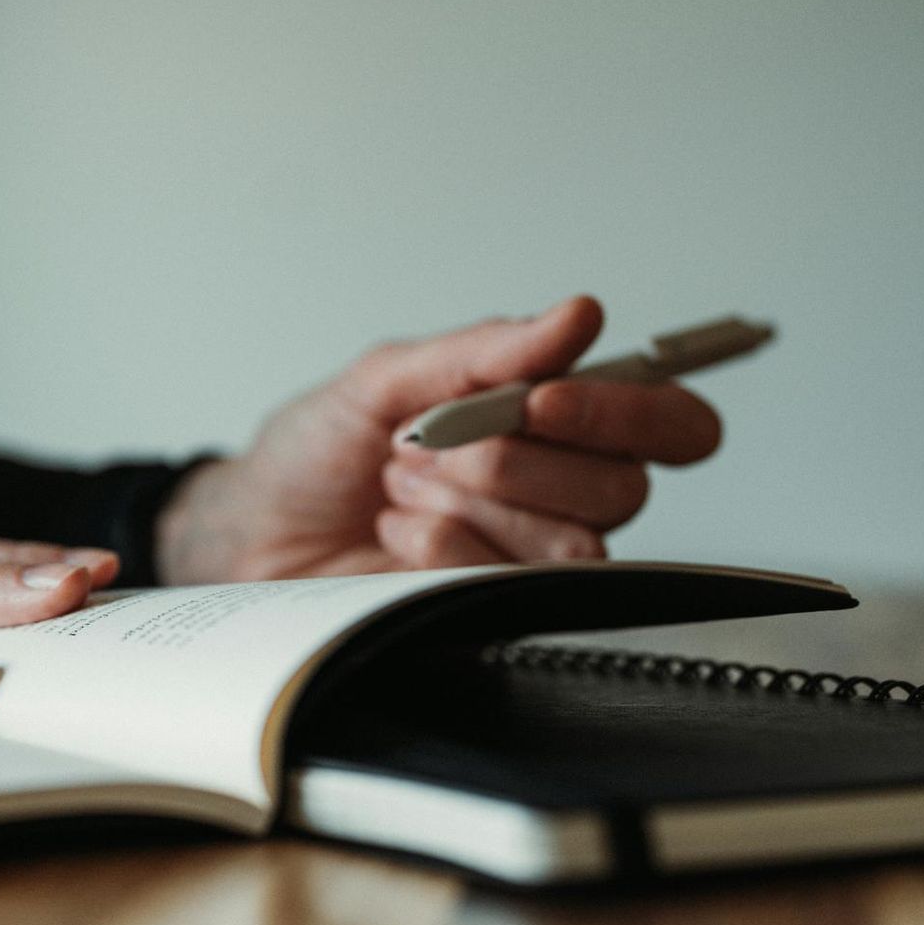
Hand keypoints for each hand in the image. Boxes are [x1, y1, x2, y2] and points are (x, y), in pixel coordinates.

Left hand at [155, 295, 722, 581]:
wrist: (253, 527)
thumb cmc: (319, 450)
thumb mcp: (385, 378)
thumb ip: (484, 352)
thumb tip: (576, 316)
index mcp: (557, 419)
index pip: (670, 420)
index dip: (626, 410)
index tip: (540, 400)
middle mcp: (563, 490)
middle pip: (623, 483)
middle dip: (511, 459)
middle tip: (428, 444)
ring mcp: (532, 556)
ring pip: (574, 539)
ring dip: (468, 500)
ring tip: (400, 484)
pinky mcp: (494, 608)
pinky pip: (511, 580)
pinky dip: (441, 546)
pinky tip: (397, 532)